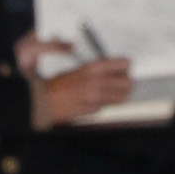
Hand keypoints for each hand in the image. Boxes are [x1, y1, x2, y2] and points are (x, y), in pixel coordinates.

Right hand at [19, 35, 133, 127]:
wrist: (47, 101)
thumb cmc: (60, 84)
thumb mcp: (81, 69)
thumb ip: (99, 69)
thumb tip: (115, 70)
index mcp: (95, 67)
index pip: (124, 64)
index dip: (126, 68)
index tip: (124, 70)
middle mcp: (98, 81)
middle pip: (127, 82)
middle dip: (126, 83)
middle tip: (121, 83)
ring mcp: (97, 97)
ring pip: (122, 97)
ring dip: (120, 95)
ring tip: (112, 93)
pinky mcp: (94, 109)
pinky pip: (109, 106)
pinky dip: (107, 103)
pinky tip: (98, 100)